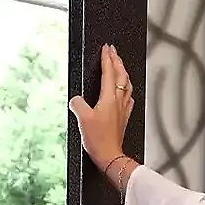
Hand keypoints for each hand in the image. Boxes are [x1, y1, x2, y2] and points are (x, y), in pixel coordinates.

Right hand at [68, 43, 134, 168]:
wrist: (110, 155)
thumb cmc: (99, 140)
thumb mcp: (82, 119)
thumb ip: (77, 104)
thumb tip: (76, 99)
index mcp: (109, 97)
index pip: (109, 72)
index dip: (107, 58)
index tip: (106, 48)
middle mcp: (118, 101)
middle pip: (121, 75)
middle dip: (117, 60)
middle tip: (113, 51)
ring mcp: (123, 109)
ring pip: (127, 84)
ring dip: (123, 72)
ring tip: (120, 66)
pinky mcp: (123, 117)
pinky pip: (128, 97)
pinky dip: (126, 89)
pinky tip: (125, 92)